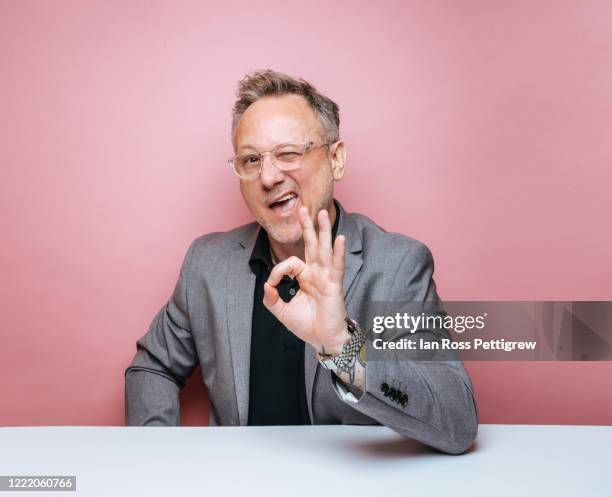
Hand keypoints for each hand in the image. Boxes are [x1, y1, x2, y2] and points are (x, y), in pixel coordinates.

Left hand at [263, 206, 348, 355]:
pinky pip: (336, 266)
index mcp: (305, 277)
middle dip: (307, 226)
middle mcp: (316, 273)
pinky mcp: (334, 285)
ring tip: (322, 213)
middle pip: (311, 244)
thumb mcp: (281, 311)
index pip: (290, 263)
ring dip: (324, 231)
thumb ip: (271, 298)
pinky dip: (338, 253)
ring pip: (324, 249)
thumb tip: (266, 285)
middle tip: (303, 207)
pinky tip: (340, 239)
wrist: (323, 340)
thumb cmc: (307, 325)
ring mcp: (326, 277)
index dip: (277, 271)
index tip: (272, 285)